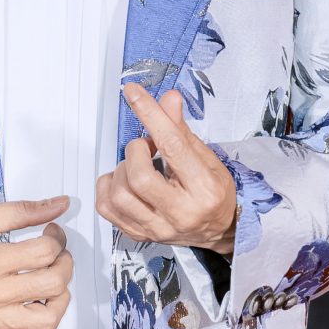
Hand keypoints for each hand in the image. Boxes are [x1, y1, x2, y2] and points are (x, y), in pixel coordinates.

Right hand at [0, 194, 72, 328]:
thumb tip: (60, 204)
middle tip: (56, 254)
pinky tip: (37, 310)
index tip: (51, 232)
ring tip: (50, 282)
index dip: (57, 238)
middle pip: (52, 285)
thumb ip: (19, 211)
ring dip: (60, 297)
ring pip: (47, 320)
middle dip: (64, 263)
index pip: (44, 253)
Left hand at [97, 84, 237, 254]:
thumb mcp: (208, 159)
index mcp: (204, 190)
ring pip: (119, 195)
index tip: (135, 93)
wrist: (221, 230)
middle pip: (140, 177)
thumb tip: (168, 100)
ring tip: (135, 166)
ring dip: (120, 170)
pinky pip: (107, 209)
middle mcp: (181, 213)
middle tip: (145, 146)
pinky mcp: (141, 234)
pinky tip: (122, 181)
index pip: (173, 146)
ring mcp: (159, 228)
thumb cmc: (215, 193)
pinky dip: (107, 188)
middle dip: (135, 151)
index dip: (151, 114)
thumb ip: (182, 130)